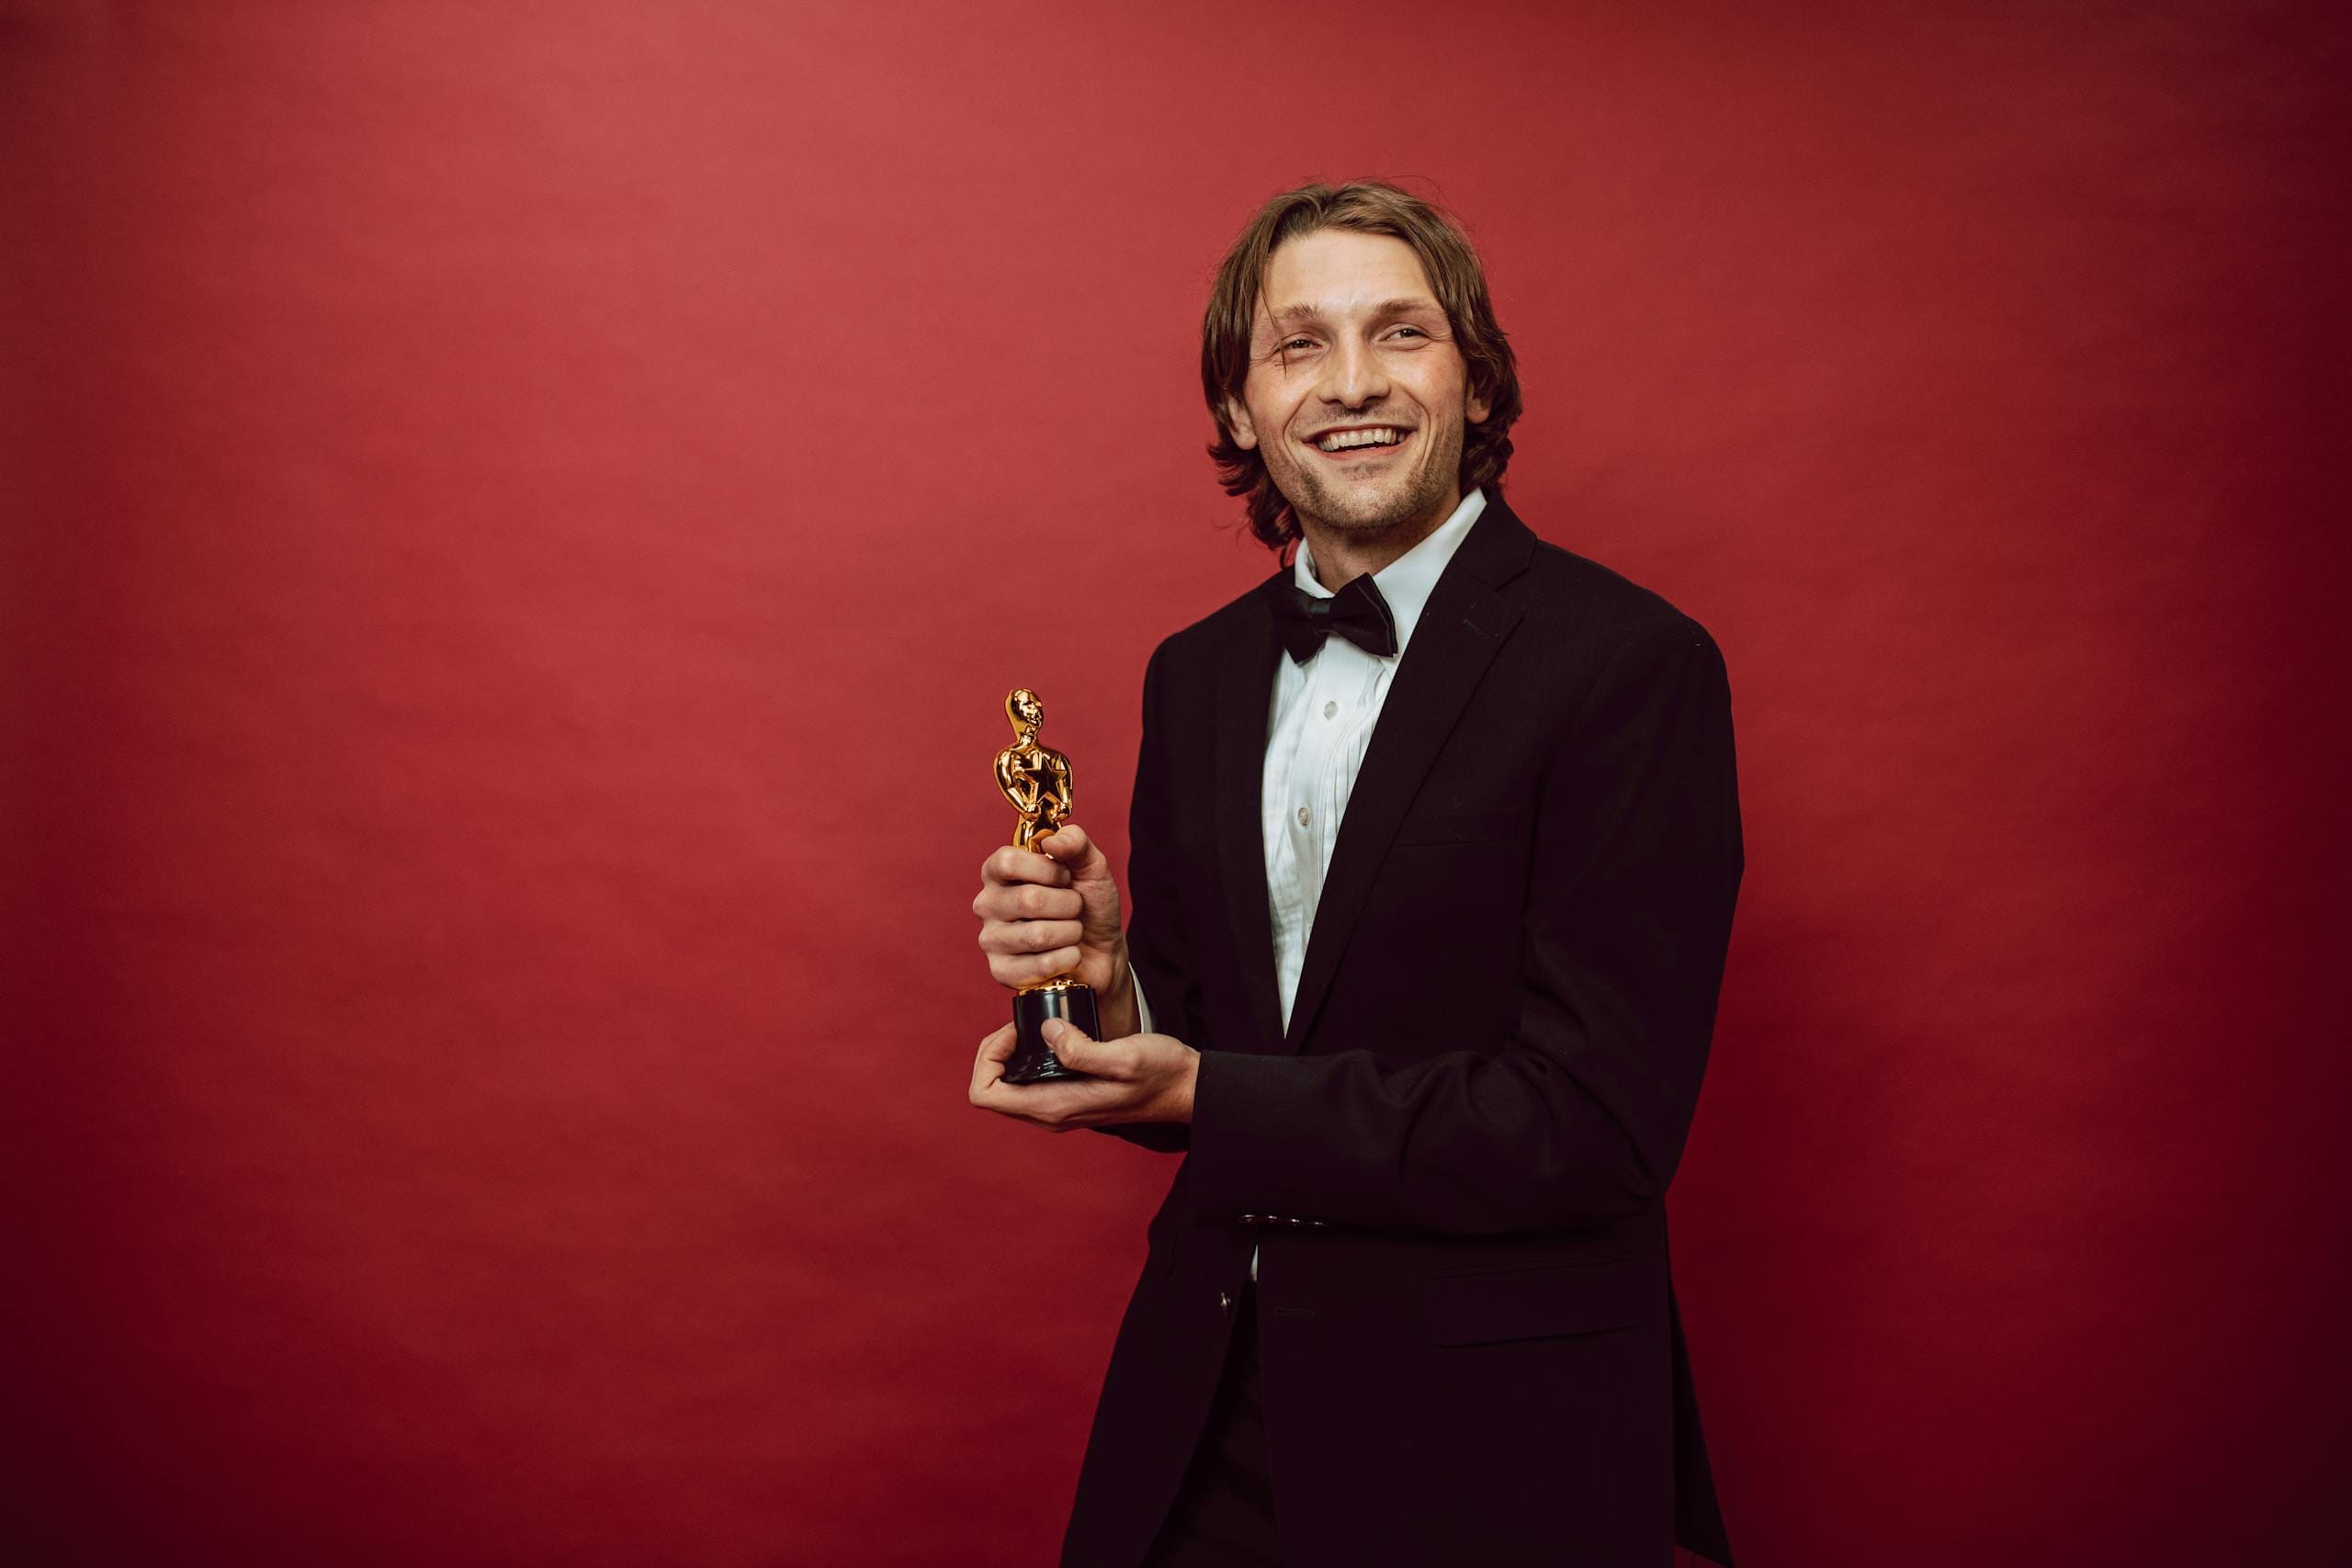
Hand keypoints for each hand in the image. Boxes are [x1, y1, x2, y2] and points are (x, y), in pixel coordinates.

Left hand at [968, 1019, 1197, 1130]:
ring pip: (1007, 1086)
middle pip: (991, 1089)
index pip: (985, 1094)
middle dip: (995, 1052)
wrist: (1184, 1089)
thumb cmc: (1159, 1073)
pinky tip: (1051, 1035)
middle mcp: (1050, 1113)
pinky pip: (1028, 1081)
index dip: (988, 1058)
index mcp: (1054, 1106)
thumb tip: (1047, 1031)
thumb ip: (1081, 1049)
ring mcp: (1058, 1108)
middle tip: (1023, 1024)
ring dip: (1010, 1054)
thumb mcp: (1124, 1057)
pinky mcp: (1068, 1097)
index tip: (1017, 1031)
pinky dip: (1027, 1057)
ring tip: (1035, 1027)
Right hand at [972, 823, 1136, 1036]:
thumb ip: (1075, 842)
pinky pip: (1041, 965)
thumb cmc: (1089, 906)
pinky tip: (1068, 955)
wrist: (1103, 951)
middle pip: (1028, 900)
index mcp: (999, 873)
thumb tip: (1051, 842)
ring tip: (1072, 931)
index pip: (1008, 862)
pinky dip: (1068, 958)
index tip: (1065, 877)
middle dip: (1068, 905)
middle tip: (1075, 908)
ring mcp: (991, 940)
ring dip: (1071, 932)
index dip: (1047, 870)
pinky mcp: (1002, 971)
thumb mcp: (1091, 866)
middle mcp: (988, 904)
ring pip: (1037, 935)